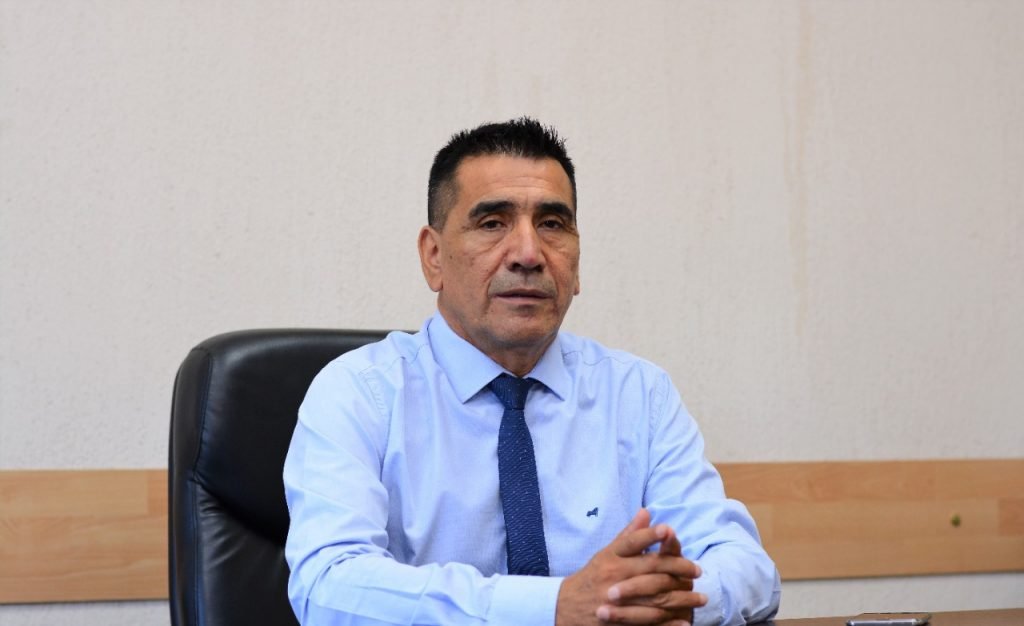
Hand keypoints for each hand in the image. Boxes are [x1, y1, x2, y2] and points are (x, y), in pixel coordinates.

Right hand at [555, 509, 706, 625]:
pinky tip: (685, 621)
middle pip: (649, 569)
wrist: (566, 607)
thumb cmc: (592, 577)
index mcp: (610, 558)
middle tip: (698, 570)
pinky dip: (668, 623)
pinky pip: (648, 622)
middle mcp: (613, 577)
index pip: (631, 543)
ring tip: (701, 597)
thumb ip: (629, 535)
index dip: (650, 535)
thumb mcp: (606, 553)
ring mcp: (617, 600)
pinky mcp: (620, 621)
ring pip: (654, 597)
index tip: (669, 530)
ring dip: (681, 598)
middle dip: (677, 569)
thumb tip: (647, 512)